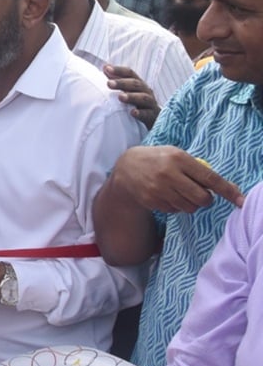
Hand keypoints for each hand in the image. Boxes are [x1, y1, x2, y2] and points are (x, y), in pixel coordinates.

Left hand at [105, 64, 159, 128]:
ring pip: (143, 98)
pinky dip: (140, 113)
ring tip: (120, 97)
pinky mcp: (153, 116)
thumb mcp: (128, 89)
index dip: (119, 70)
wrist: (155, 118)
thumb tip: (105, 67)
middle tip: (109, 83)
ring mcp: (150, 103)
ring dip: (132, 97)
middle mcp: (145, 91)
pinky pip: (147, 114)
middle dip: (122, 83)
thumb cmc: (138, 101)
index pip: (129, 73)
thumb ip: (117, 79)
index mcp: (138, 83)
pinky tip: (132, 112)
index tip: (106, 69)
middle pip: (135, 84)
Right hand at [110, 145, 243, 212]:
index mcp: (178, 158)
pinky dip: (176, 206)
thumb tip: (226, 187)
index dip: (227, 190)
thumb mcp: (175, 155)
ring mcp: (159, 189)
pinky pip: (175, 210)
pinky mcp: (152, 200)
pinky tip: (167, 196)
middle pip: (202, 198)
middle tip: (201, 195)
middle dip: (206, 200)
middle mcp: (169, 174)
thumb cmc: (157, 159)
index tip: (240, 200)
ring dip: (191, 204)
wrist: (126, 168)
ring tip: (181, 194)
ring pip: (189, 207)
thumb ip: (197, 169)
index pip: (210, 178)